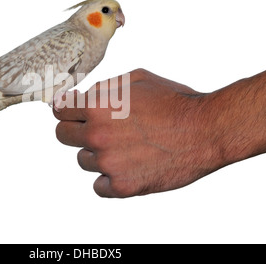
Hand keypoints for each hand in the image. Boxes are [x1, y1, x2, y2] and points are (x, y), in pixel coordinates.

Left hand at [53, 69, 220, 197]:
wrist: (206, 130)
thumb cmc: (174, 101)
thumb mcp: (137, 79)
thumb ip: (103, 87)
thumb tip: (79, 96)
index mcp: (97, 106)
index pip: (59, 111)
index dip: (67, 111)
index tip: (73, 114)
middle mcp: (97, 135)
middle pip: (63, 136)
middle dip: (76, 131)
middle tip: (98, 131)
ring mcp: (108, 163)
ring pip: (83, 161)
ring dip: (97, 155)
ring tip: (125, 147)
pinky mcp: (123, 186)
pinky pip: (99, 186)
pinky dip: (109, 179)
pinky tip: (126, 167)